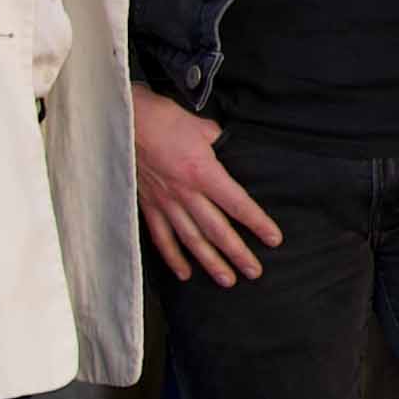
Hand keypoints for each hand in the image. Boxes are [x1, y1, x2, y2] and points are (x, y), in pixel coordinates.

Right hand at [133, 87, 281, 284]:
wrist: (124, 121)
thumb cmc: (164, 119)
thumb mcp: (202, 128)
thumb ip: (218, 144)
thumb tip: (226, 150)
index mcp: (203, 173)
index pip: (237, 204)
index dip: (257, 223)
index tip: (274, 239)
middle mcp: (185, 193)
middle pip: (216, 230)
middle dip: (237, 253)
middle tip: (255, 272)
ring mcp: (164, 202)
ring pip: (191, 240)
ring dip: (210, 262)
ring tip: (227, 280)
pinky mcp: (147, 205)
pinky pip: (161, 237)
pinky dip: (172, 257)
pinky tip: (184, 273)